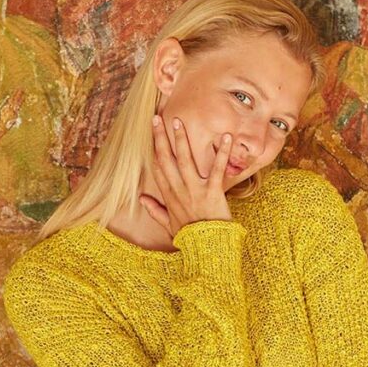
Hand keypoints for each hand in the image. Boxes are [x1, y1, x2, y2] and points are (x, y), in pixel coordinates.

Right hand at [142, 115, 233, 237]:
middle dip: (161, 138)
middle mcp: (179, 190)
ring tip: (178, 121)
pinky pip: (216, 169)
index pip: (159, 167)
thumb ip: (156, 210)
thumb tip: (142, 199)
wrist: (207, 249)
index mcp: (170, 196)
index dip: (155, 148)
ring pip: (185, 160)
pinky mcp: (212, 192)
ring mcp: (195, 190)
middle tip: (157, 118)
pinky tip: (225, 138)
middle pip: (167, 159)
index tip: (153, 132)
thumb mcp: (169, 224)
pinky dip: (222, 153)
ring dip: (181, 140)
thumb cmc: (190, 237)